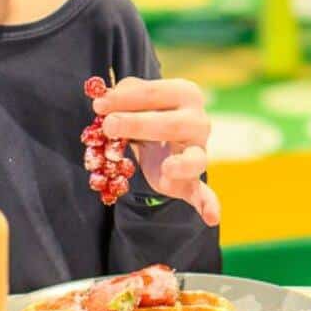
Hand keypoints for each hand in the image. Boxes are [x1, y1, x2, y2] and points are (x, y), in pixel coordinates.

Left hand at [95, 77, 220, 225]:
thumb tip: (107, 97)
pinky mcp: (192, 180)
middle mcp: (198, 121)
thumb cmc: (146, 113)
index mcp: (185, 93)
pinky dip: (209, 205)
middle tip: (108, 125)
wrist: (161, 140)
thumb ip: (124, 95)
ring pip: (193, 159)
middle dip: (138, 124)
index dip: (125, 98)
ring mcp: (199, 151)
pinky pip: (204, 193)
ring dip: (180, 165)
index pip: (154, 92)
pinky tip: (212, 217)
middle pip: (171, 124)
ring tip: (167, 168)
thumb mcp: (135, 100)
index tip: (98, 104)